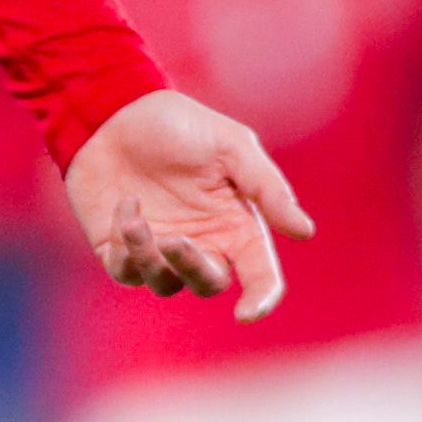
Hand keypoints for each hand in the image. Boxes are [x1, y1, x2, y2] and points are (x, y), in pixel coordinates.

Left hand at [62, 87, 313, 317]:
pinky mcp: (119, 248)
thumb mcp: (231, 146)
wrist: (117, 108)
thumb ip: (267, 188)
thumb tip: (304, 231)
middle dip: (193, 269)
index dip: (260, 299)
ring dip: (151, 258)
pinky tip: (124, 206)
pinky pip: (125, 271)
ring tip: (136, 218)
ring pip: (164, 284)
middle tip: (176, 241)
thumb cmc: (180, 125)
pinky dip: (125, 247)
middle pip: (209, 284)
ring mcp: (159, 249)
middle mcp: (201, 242)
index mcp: (235, 223)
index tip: (247, 313)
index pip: (259, 274)